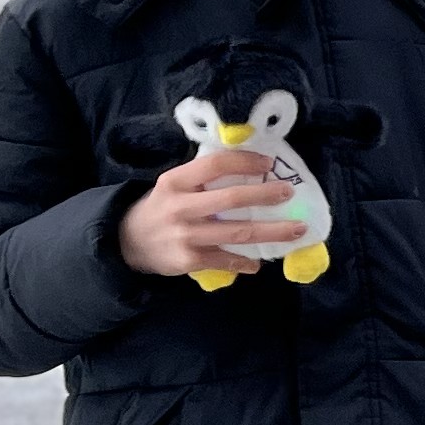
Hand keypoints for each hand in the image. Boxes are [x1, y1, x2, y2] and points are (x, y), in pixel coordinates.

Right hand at [120, 147, 306, 276]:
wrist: (128, 242)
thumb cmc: (162, 207)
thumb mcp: (174, 185)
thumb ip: (202, 178)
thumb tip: (252, 167)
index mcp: (175, 181)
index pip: (215, 164)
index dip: (245, 162)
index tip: (268, 163)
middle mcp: (180, 207)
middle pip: (232, 199)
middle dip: (265, 195)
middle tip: (289, 193)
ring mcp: (185, 235)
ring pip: (237, 232)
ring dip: (272, 232)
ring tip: (296, 229)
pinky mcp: (189, 260)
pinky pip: (226, 259)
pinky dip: (245, 262)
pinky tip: (259, 262)